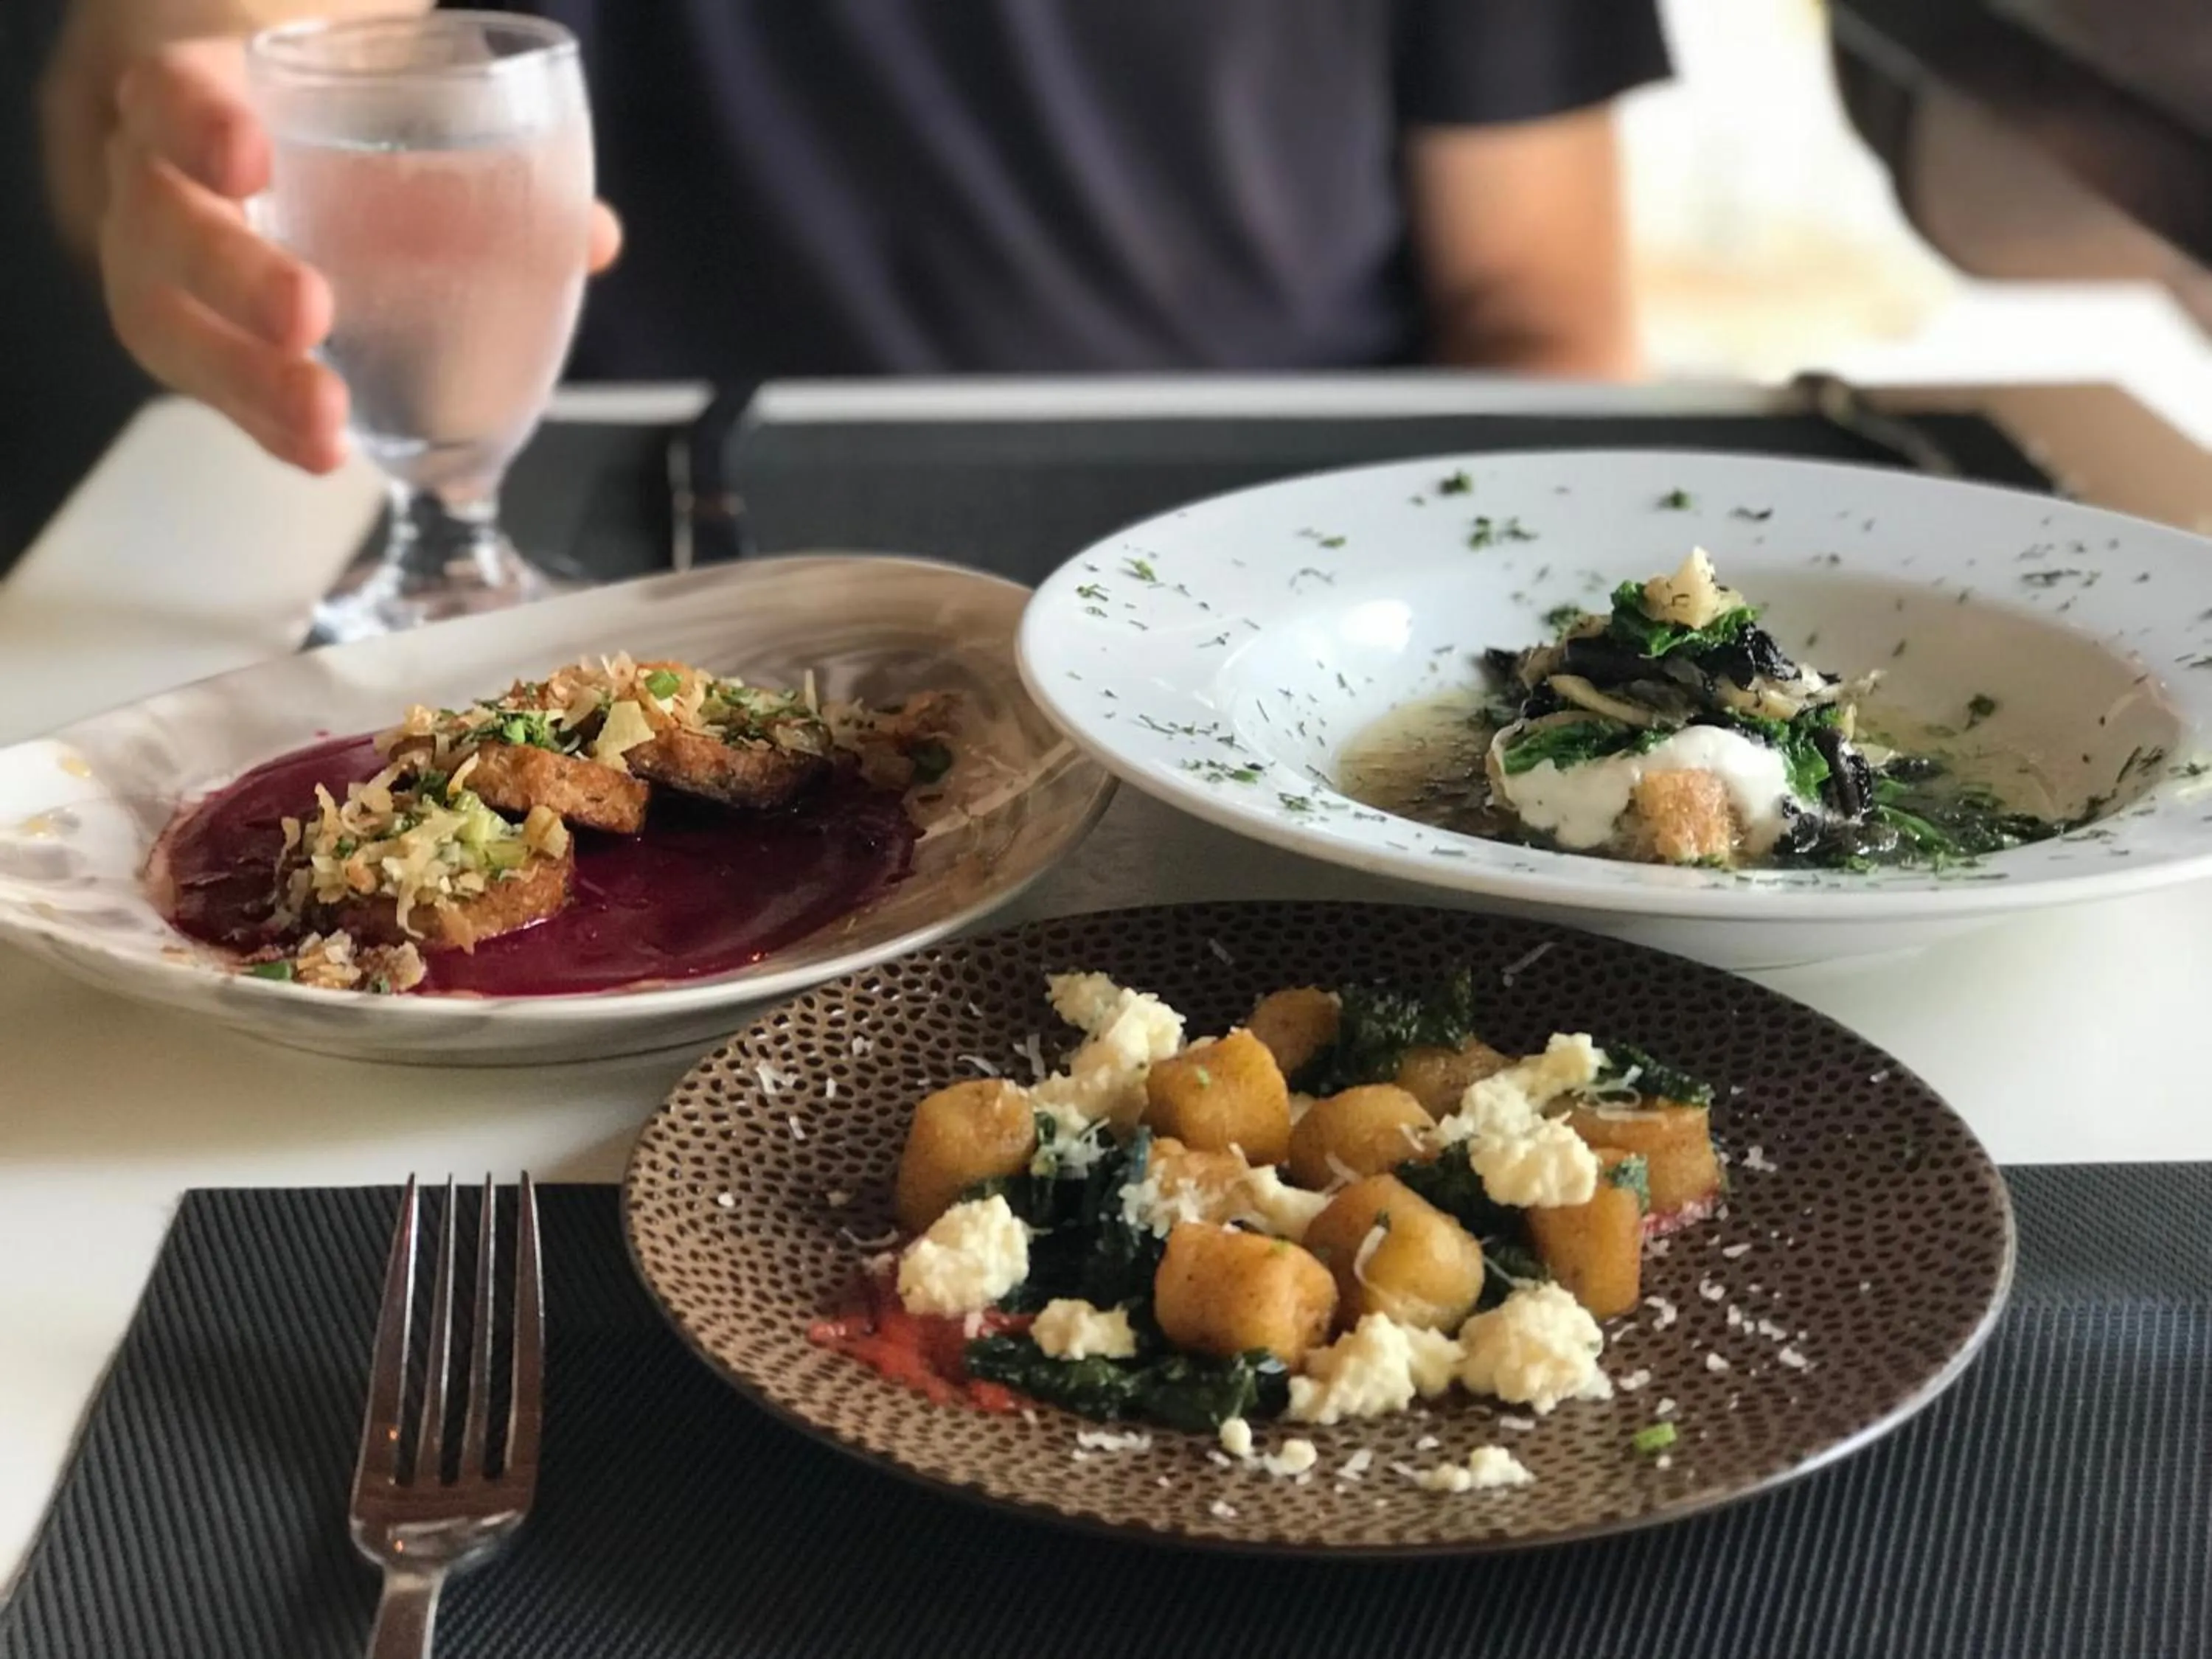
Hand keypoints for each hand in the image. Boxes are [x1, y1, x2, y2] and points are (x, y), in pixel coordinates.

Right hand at [98, 39, 621, 474]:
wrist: (232, 148)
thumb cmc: (310, 132)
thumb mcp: (368, 116)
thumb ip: (471, 165)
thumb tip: (591, 238)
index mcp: (193, 100)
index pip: (170, 96)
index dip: (200, 124)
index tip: (253, 158)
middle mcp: (157, 185)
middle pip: (165, 226)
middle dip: (236, 277)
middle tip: (310, 316)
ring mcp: (158, 272)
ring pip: (171, 325)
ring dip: (250, 382)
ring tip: (323, 425)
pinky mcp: (185, 345)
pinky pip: (212, 391)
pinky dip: (267, 425)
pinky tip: (324, 455)